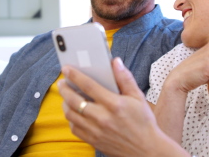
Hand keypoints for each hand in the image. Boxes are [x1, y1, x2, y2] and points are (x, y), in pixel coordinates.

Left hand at [58, 58, 188, 156]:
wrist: (146, 150)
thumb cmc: (144, 122)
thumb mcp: (138, 98)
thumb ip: (125, 78)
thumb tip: (115, 62)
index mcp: (114, 104)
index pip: (88, 86)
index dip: (75, 75)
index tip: (66, 69)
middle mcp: (102, 118)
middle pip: (74, 100)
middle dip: (64, 89)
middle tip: (62, 82)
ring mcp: (96, 131)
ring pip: (71, 115)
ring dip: (65, 103)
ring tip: (66, 96)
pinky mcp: (93, 141)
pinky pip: (74, 128)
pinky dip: (71, 118)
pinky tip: (74, 112)